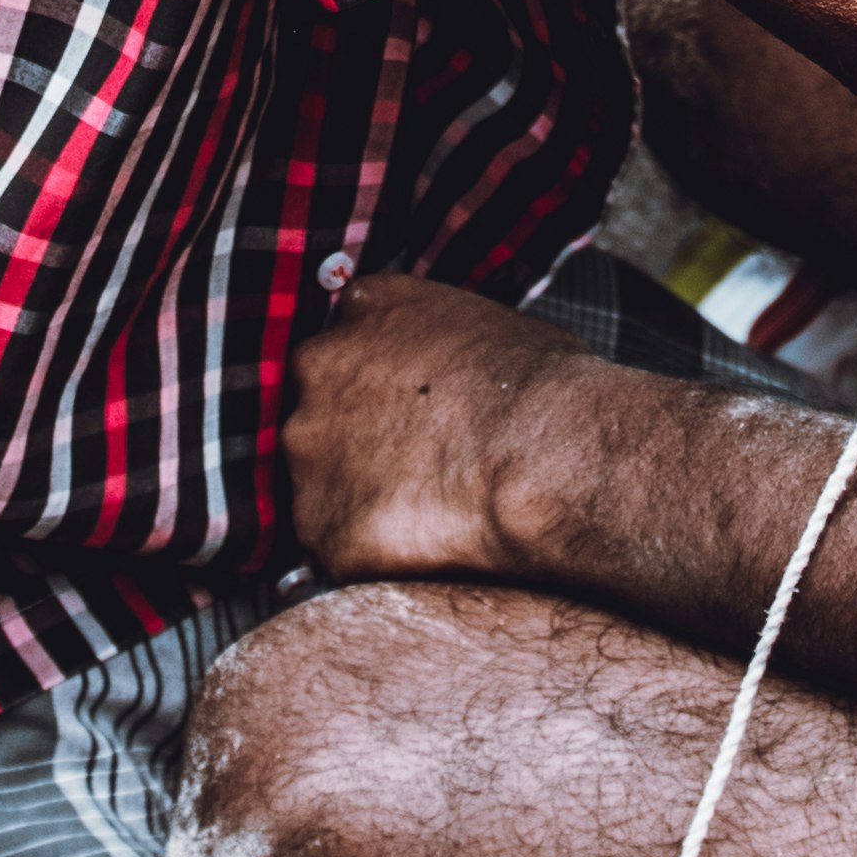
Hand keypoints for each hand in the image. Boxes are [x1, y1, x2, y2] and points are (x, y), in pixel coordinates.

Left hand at [279, 273, 575, 583]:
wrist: (546, 460)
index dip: (384, 384)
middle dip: (359, 439)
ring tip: (428, 512)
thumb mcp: (491, 325)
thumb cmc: (544, 391)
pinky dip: (369, 551)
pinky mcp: (320, 524)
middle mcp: (319, 367)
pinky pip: (336, 542)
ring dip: (361, 497)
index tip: (416, 413)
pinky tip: (422, 549)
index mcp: (366, 306)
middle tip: (421, 466)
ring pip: (321, 479)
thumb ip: (440, 343)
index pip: (351, 341)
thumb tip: (452, 374)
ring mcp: (310, 449)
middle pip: (323, 408)